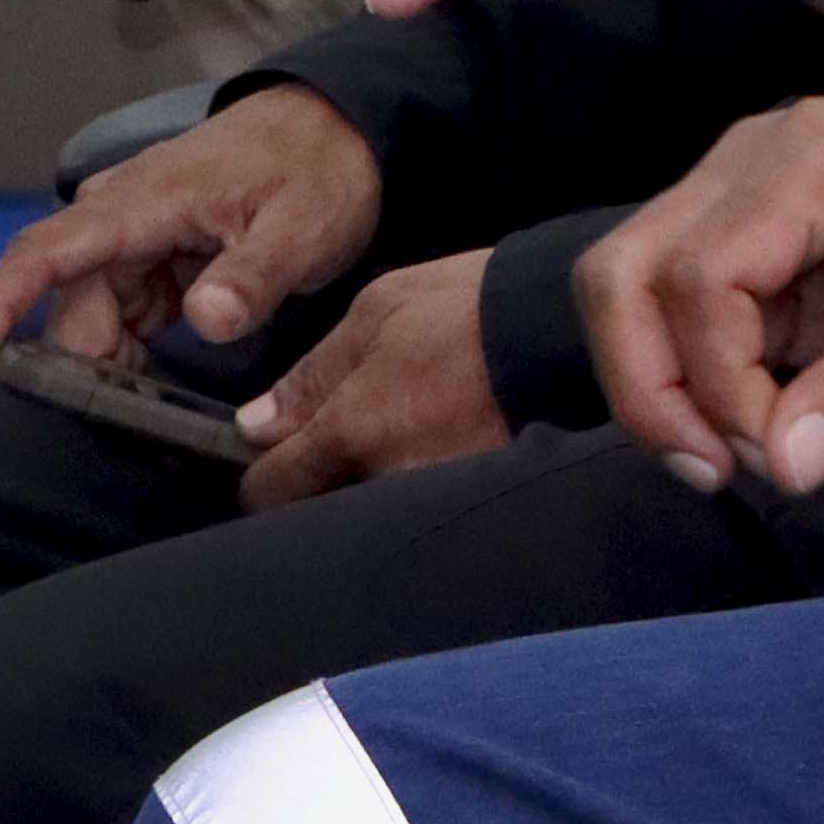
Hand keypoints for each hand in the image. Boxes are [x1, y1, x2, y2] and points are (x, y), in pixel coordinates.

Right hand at [0, 85, 388, 383]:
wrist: (340, 124)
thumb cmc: (319, 168)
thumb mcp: (304, 225)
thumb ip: (255, 274)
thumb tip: (206, 323)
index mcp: (144, 200)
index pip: (45, 251)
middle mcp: (123, 212)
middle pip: (70, 299)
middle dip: (84, 360)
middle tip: (130, 409)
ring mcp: (136, 231)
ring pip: (93, 309)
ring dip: (112, 355)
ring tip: (153, 393)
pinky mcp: (153, 249)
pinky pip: (120, 305)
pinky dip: (131, 342)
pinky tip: (157, 369)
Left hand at [227, 248, 503, 508]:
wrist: (567, 324)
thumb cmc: (471, 305)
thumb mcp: (379, 309)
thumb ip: (312, 373)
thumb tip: (256, 425)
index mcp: (353, 430)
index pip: (268, 492)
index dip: (265, 473)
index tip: (279, 452)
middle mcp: (387, 479)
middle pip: (319, 515)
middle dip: (318, 491)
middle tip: (344, 446)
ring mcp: (434, 501)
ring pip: (370, 518)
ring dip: (371, 491)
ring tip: (402, 447)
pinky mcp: (477, 503)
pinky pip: (423, 513)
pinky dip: (420, 496)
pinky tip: (438, 457)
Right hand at [574, 88, 823, 496]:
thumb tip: (787, 467)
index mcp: (815, 160)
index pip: (701, 276)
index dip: (719, 384)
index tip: (782, 451)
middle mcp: (753, 160)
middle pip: (626, 272)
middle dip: (651, 388)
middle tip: (719, 469)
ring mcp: (742, 191)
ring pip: (632, 287)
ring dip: (661, 385)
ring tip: (736, 454)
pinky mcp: (750, 234)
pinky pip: (677, 304)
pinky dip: (690, 374)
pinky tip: (751, 424)